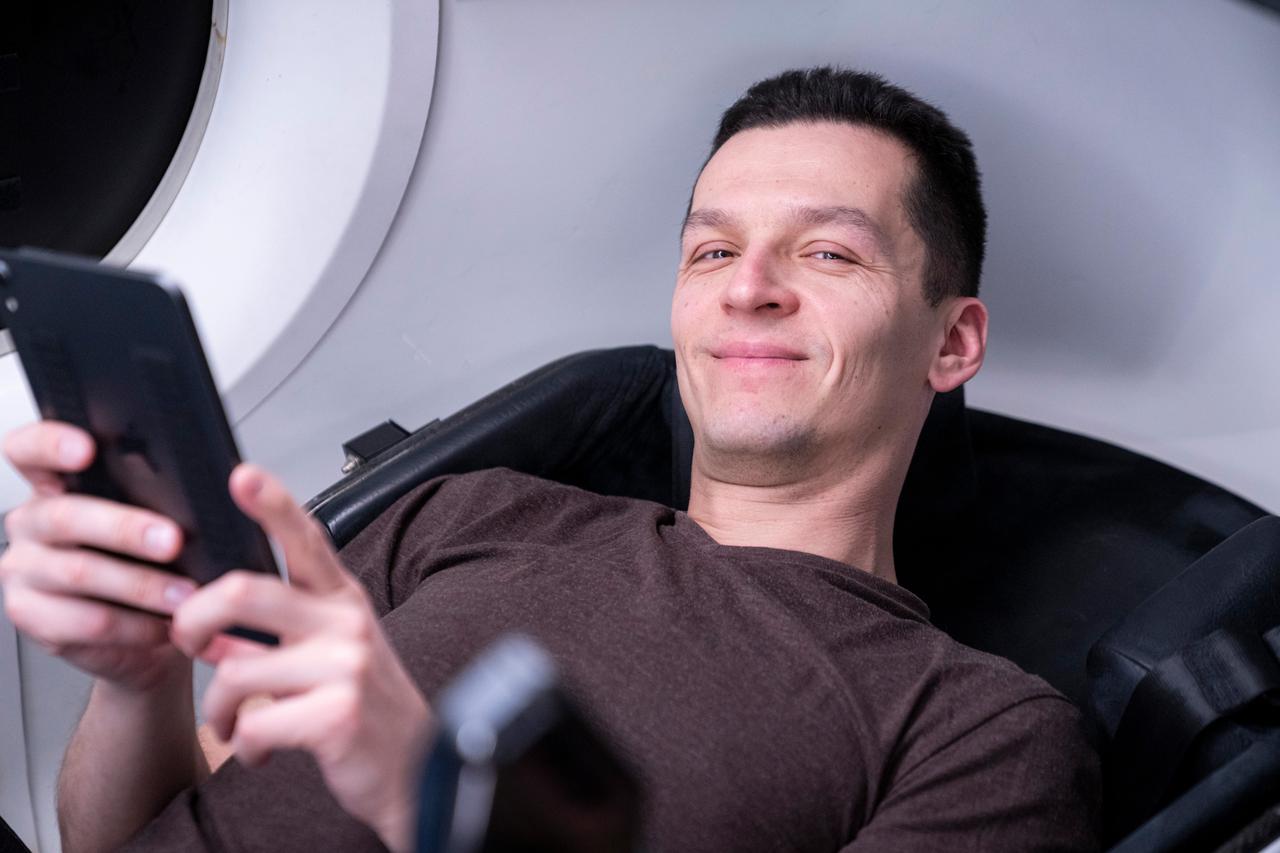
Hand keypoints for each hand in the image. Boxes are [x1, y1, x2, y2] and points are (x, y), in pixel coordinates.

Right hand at [0, 422, 191, 691]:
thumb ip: (159, 497)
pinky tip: (165, 624)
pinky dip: (134, 625)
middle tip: (173, 541)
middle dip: (126, 529)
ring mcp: (24, 570)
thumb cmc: (154, 562)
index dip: (52, 444)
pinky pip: (84, 620)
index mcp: (55, 484)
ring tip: (185, 594)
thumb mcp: (158, 520)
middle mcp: (31, 523)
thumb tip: (207, 483)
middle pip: (65, 517)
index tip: (88, 449)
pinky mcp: (33, 617)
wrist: (147, 630)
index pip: (29, 449)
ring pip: (79, 572)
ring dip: (142, 585)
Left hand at [171, 464, 432, 852]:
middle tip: (188, 641)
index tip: (243, 475)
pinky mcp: (336, 714)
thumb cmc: (366, 709)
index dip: (273, 504)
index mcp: (343, 601)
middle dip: (195, 618)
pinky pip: (253, 724)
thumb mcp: (333, 653)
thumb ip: (279, 629)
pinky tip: (266, 749)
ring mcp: (345, 667)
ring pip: (235, 669)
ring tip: (233, 721)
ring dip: (220, 707)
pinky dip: (247, 744)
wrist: (419, 770)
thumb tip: (211, 621)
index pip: (306, 541)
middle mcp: (347, 623)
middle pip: (245, 591)